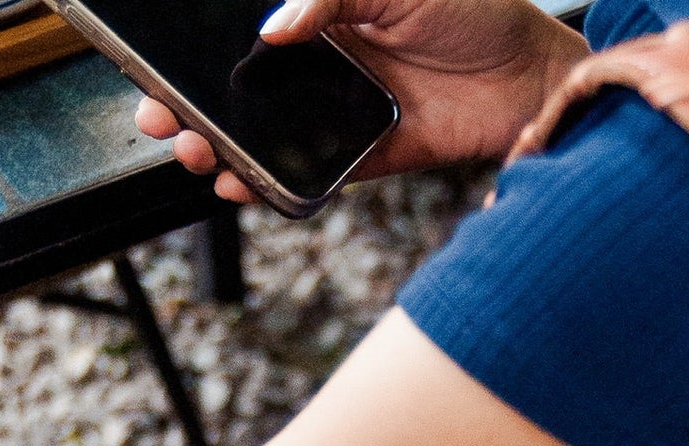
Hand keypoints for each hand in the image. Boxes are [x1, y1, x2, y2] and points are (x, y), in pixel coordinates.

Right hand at [135, 0, 588, 202]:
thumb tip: (270, 28)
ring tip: (196, 154)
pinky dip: (275, 185)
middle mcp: (326, 64)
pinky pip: (310, 175)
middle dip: (196, 106)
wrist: (531, 76)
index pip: (246, 35)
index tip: (157, 67)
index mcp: (324, 15)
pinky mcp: (366, 155)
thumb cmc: (472, 8)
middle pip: (244, 90)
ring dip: (227, 150)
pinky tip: (242, 184)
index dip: (200, 52)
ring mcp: (342, 112)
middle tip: (161, 119)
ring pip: (269, 137)